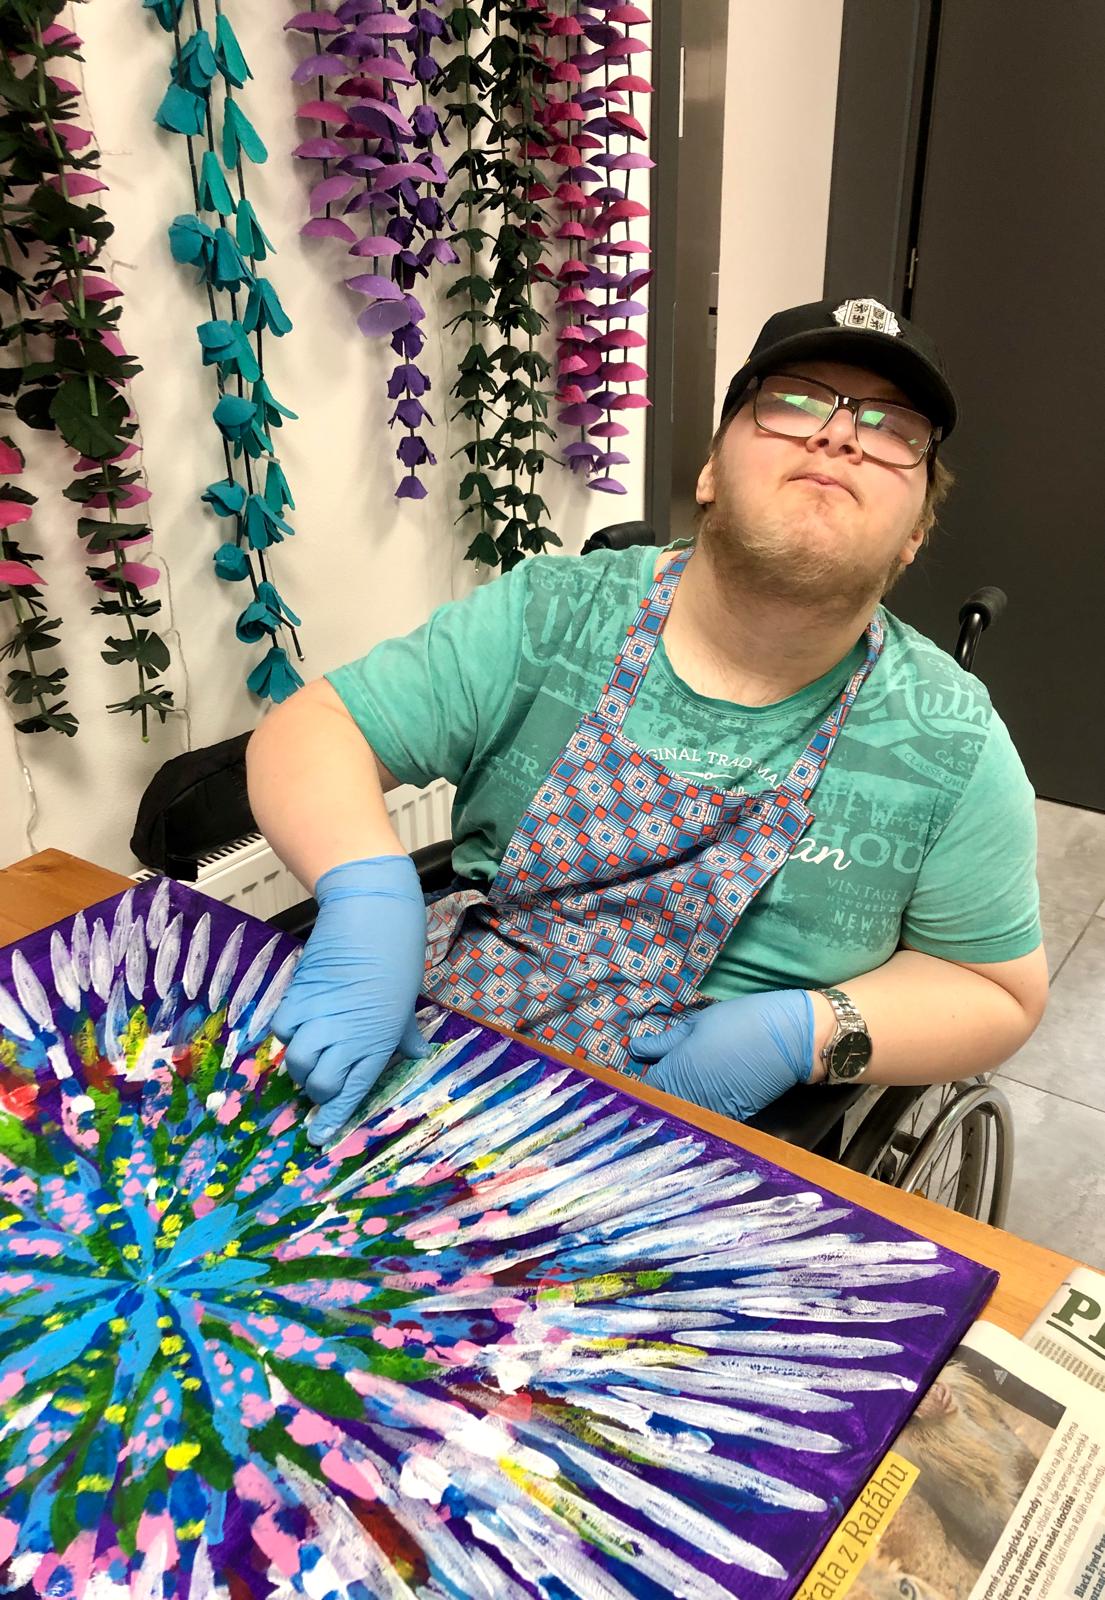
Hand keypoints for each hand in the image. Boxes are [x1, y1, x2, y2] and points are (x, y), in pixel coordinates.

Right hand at [272, 856, 429, 1145]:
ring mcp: (320, 1017)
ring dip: (300, 1060)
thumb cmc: (399, 955)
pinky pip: (282, 1026)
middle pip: (317, 1082)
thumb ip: (406, 1031)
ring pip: (295, 1059)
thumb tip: (418, 1052)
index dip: (334, 1117)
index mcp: (378, 1041)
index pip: (352, 1091)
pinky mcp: (298, 995)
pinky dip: (287, 1029)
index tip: (321, 1136)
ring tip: (310, 1047)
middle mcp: (347, 1036)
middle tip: (322, 1074)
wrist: (372, 914)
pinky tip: (298, 1019)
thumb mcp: (408, 998)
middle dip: (316, 1088)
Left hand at [626, 990, 815, 1120]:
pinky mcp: (732, 1117)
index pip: (645, 1088)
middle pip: (662, 1105)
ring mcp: (711, 1112)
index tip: (641, 1069)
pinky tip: (704, 1090)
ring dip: (677, 1102)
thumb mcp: (697, 1024)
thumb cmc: (740, 1022)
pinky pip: (705, 1116)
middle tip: (660, 1074)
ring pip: (683, 1114)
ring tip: (682, 1082)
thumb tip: (635, 1050)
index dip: (641, 1079)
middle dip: (657, 1093)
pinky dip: (699, 1108)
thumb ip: (663, 1042)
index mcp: (676, 1073)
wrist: (790, 1038)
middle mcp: (689, 1099)